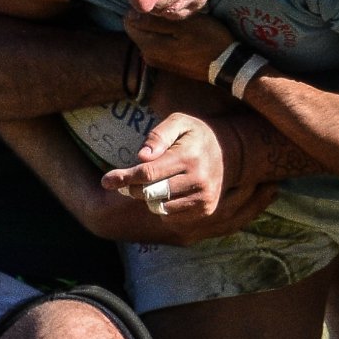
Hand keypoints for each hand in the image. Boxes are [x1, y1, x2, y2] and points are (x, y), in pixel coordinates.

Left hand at [102, 111, 275, 238]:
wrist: (232, 151)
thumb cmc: (196, 134)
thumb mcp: (179, 122)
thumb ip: (158, 135)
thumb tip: (141, 156)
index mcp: (188, 156)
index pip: (149, 173)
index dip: (125, 177)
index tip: (106, 181)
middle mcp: (198, 180)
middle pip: (151, 194)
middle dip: (134, 188)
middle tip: (130, 180)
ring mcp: (203, 198)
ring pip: (160, 208)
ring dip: (148, 199)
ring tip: (153, 184)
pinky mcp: (205, 209)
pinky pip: (172, 216)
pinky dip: (163, 206)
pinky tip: (167, 192)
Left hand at [125, 8, 234, 82]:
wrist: (227, 65)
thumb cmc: (207, 40)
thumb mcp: (183, 25)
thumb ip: (155, 21)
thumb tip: (132, 14)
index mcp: (149, 47)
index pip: (129, 22)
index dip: (140, 9)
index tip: (159, 5)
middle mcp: (148, 57)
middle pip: (138, 29)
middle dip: (149, 18)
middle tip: (170, 10)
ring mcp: (158, 62)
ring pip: (149, 36)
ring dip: (158, 26)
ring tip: (177, 19)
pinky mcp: (168, 63)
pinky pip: (159, 43)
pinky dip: (165, 35)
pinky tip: (181, 31)